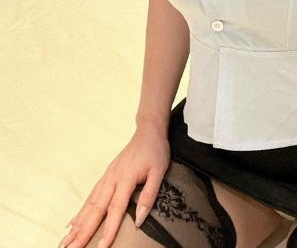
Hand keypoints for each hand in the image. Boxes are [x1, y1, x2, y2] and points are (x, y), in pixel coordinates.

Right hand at [57, 121, 170, 247]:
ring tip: (66, 242)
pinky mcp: (106, 176)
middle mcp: (112, 179)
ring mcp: (107, 177)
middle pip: (96, 209)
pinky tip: (72, 224)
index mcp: (125, 178)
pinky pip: (90, 197)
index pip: (115, 209)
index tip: (101, 247)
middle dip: (83, 231)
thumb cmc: (155, 151)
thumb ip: (149, 195)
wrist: (148, 131)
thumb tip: (139, 220)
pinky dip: (80, 212)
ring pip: (89, 204)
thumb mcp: (159, 171)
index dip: (108, 229)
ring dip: (77, 224)